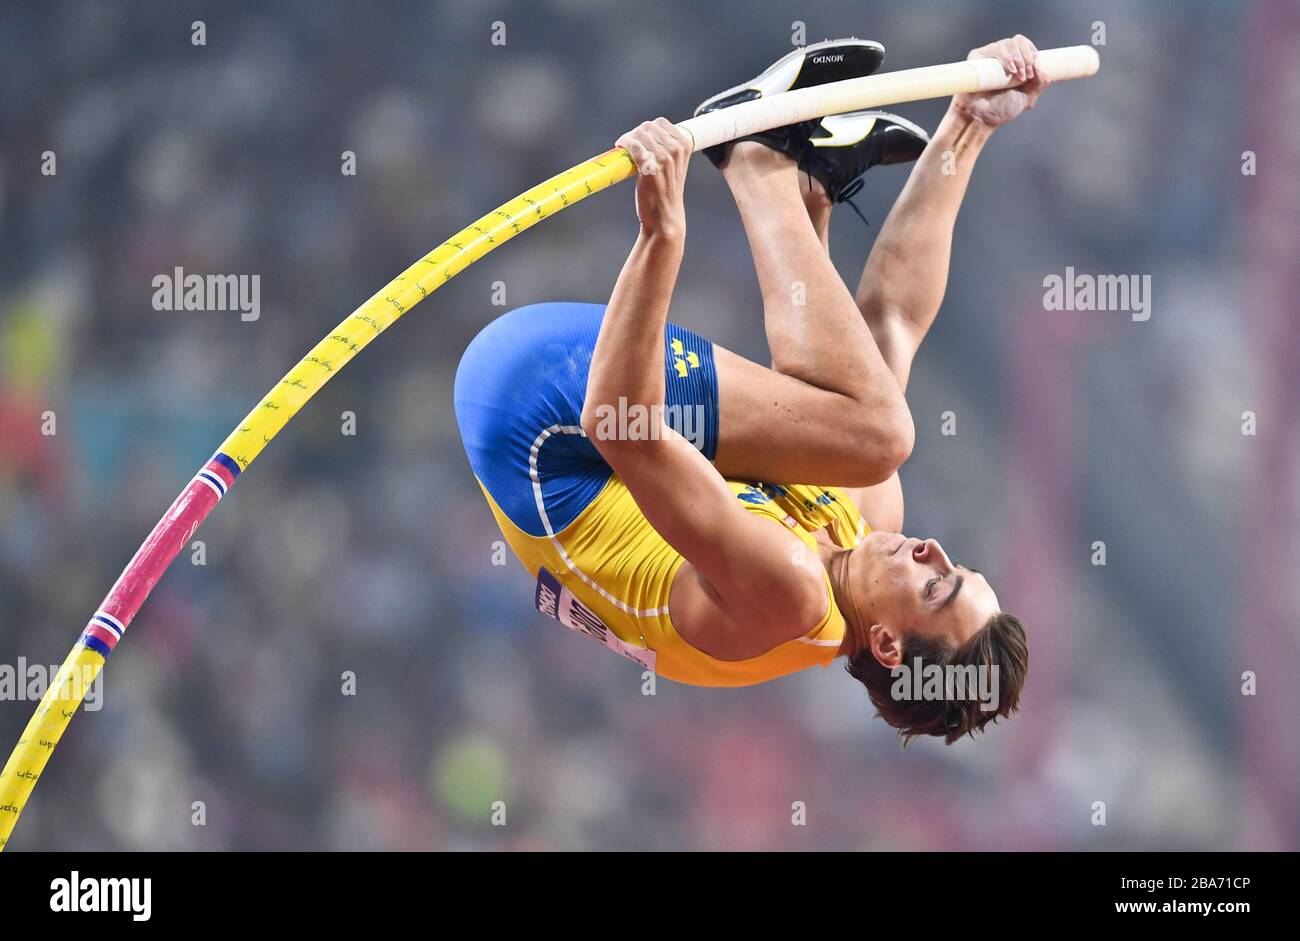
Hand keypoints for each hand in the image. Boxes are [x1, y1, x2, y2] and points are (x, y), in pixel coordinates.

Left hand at [616, 118, 690, 237]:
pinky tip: (620, 148)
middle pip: (648, 126)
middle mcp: (676, 149)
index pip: (661, 123)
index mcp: (685, 145)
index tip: (639, 138)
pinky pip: (633, 145)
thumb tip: (646, 135)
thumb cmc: (667, 193)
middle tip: (629, 145)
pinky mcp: (649, 167)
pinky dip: (624, 144)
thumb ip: (668, 150)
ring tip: (623, 148)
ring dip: (627, 139)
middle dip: (635, 134)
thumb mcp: (675, 167)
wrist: (665, 217)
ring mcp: (664, 158)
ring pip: (639, 134)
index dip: (647, 128)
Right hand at [953, 35, 1050, 127]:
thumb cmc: (1002, 108)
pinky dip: (1006, 57)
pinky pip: (995, 49)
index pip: (1025, 45)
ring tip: (1018, 75)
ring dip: (1018, 58)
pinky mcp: (977, 58)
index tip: (1033, 71)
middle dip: (1026, 58)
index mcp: (1014, 61)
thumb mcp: (1028, 97)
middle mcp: (1001, 55)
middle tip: (1026, 76)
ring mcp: (989, 56)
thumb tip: (1040, 65)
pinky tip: (1010, 70)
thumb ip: (1040, 83)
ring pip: (1008, 43)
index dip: (1032, 53)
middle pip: (1018, 40)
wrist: (983, 118)